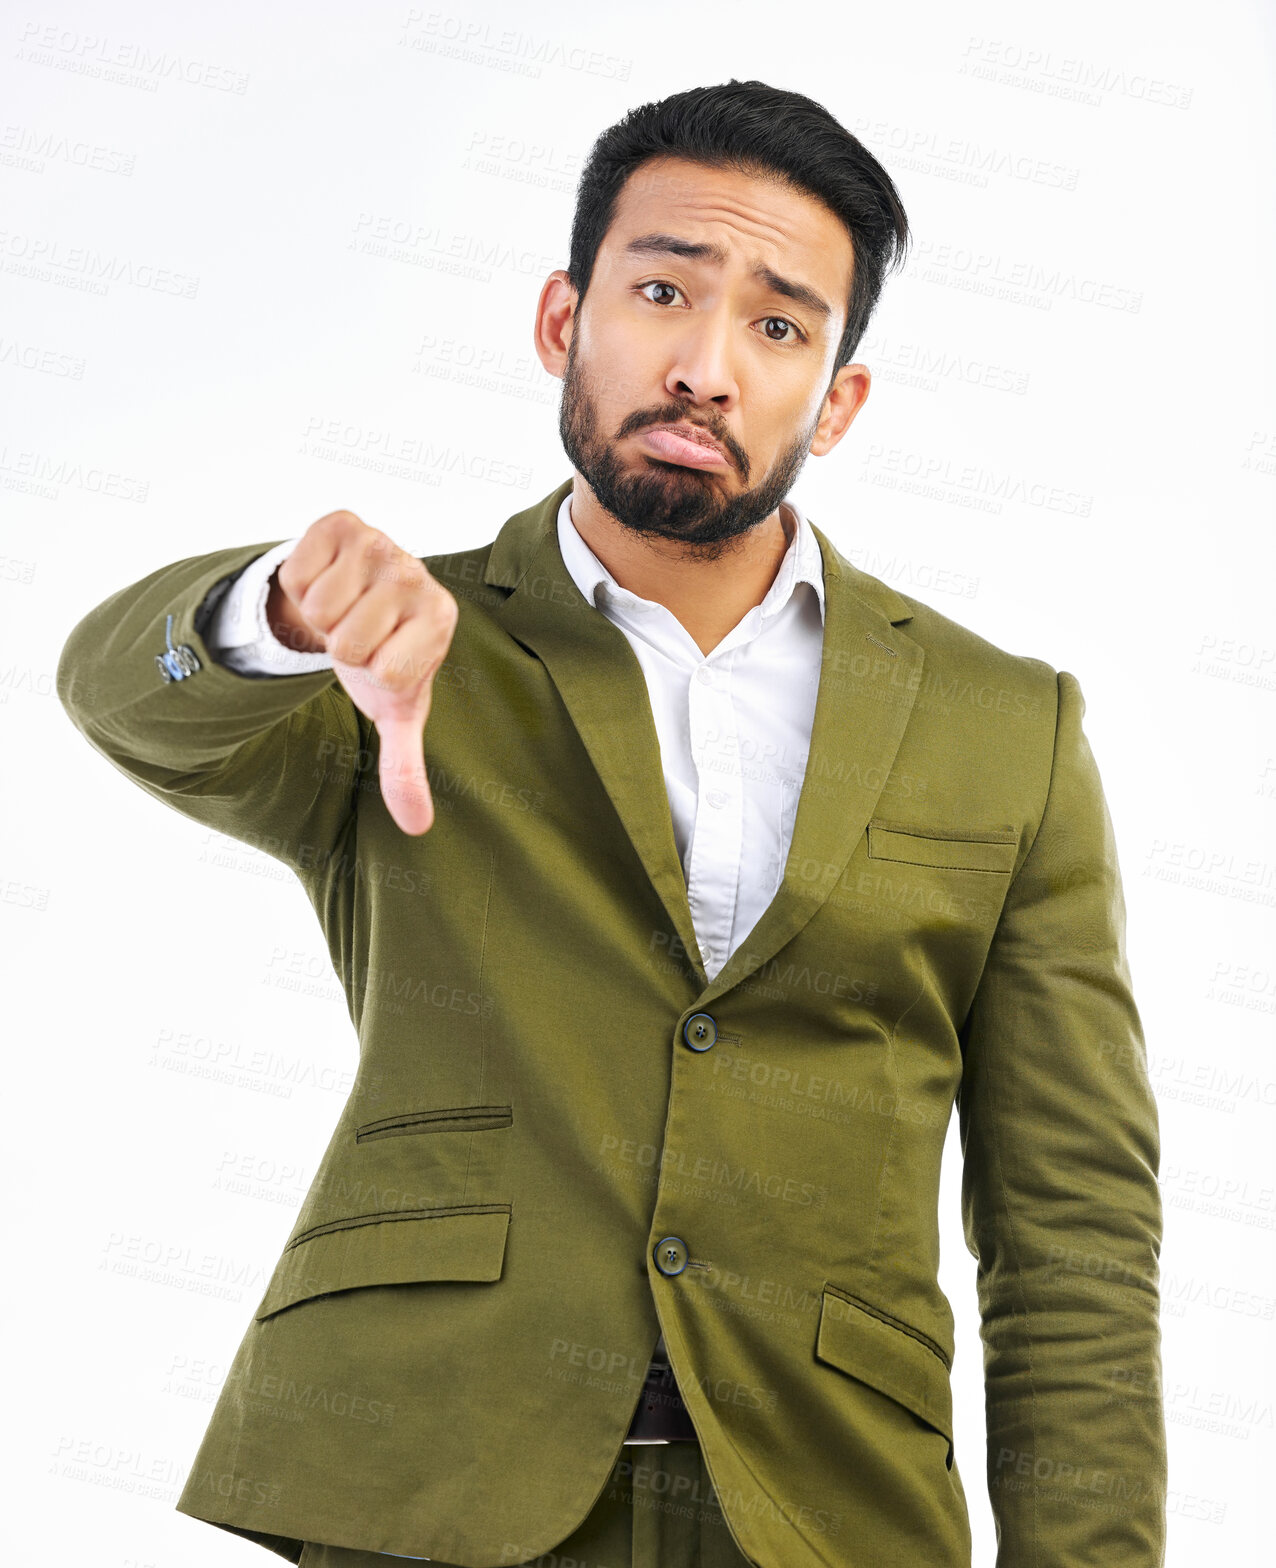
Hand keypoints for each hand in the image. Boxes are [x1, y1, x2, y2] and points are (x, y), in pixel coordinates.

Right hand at [270, 510, 458, 834]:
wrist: (356, 599)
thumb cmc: (381, 657)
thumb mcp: (394, 712)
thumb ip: (404, 766)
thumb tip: (416, 826)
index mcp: (440, 621)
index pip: (384, 670)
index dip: (368, 675)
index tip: (380, 663)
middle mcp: (418, 576)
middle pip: (346, 640)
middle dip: (341, 647)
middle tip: (357, 635)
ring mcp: (382, 543)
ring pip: (320, 604)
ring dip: (320, 615)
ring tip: (344, 610)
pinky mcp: (343, 521)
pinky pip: (298, 568)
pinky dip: (300, 583)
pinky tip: (326, 582)